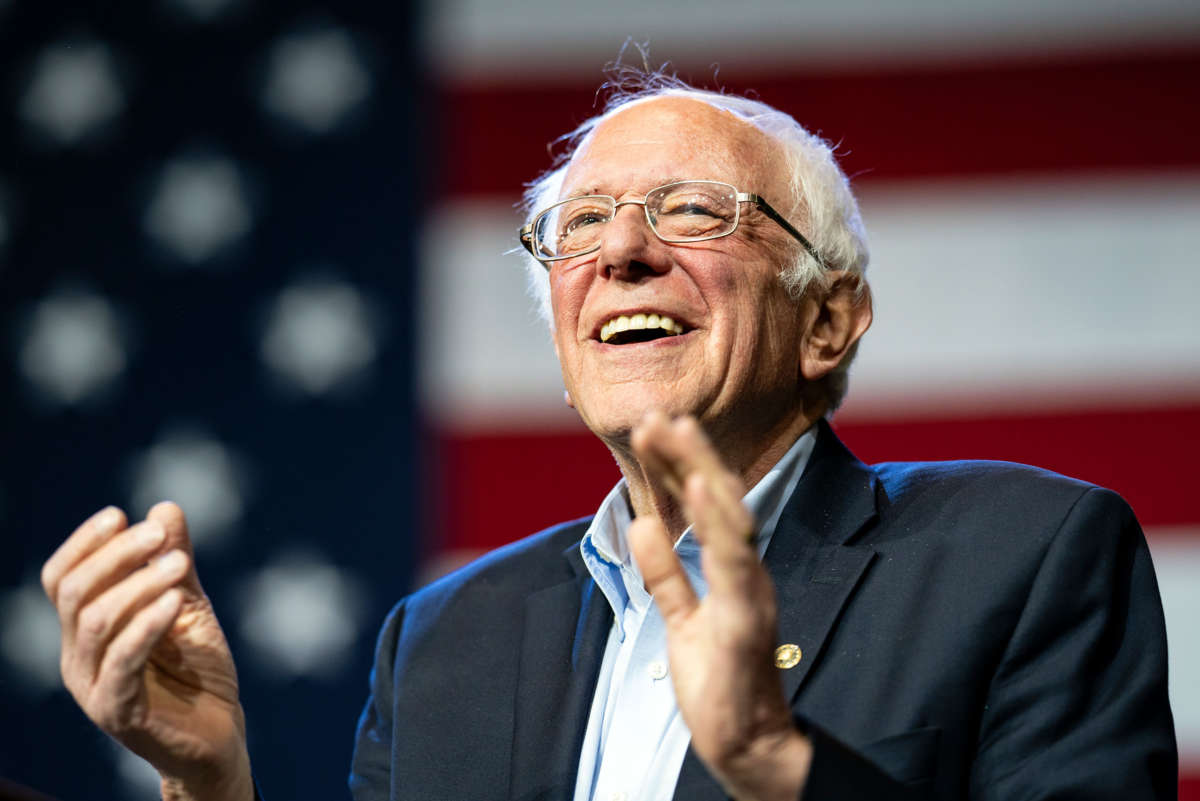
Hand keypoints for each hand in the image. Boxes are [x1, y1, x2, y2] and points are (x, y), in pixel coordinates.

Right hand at [41, 502, 252, 800]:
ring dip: (139, 583)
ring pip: (96, 621)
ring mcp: (92, 685)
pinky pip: (122, 659)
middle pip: (74, 593)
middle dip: (116, 555)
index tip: (120, 514)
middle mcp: (77, 657)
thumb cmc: (198, 669)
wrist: (219, 732)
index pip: (62, 579)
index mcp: (84, 630)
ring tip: (180, 563)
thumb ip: (175, 562)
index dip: (84, 544)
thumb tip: (165, 506)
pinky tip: (176, 600)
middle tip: (159, 533)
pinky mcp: (116, 710)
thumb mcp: (189, 605)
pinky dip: (147, 623)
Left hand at [629, 412, 811, 800]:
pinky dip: (719, 522)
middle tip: (658, 414)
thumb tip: (643, 524)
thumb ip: (665, 573)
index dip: (679, 464)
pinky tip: (697, 488)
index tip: (652, 428)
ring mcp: (750, 593)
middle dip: (690, 453)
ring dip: (703, 471)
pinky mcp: (746, 620)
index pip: (703, 505)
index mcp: (732, 569)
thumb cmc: (718, 682)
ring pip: (731, 518)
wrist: (745, 745)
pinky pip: (734, 563)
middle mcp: (747, 572)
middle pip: (720, 499)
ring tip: (678, 431)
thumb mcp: (682, 618)